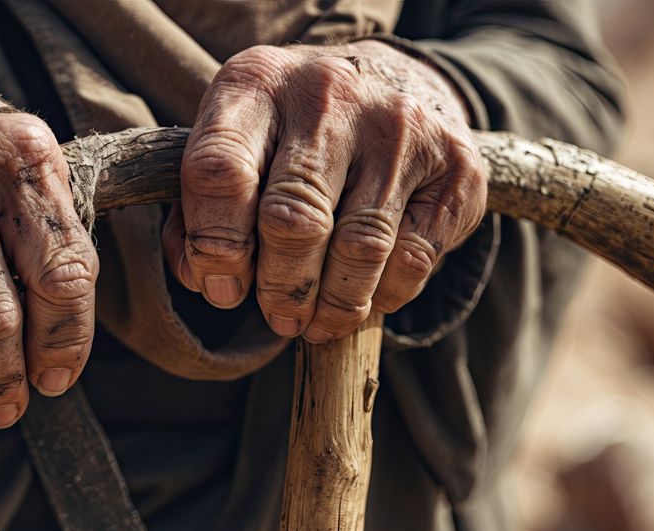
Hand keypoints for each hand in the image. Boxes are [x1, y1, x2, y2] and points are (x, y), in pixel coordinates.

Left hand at [165, 41, 485, 341]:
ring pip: (359, 247)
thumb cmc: (288, 136)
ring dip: (333, 305)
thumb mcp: (235, 148)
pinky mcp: (454, 162)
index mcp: (256, 84)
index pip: (220, 172)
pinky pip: (413, 257)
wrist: (389, 81)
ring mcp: (398, 124)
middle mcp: (329, 94)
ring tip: (315, 325)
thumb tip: (203, 280)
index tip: (221, 289)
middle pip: (294, 219)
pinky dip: (384, 297)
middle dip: (280, 288)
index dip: (215, 247)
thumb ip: (199, 213)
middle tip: (278, 319)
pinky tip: (363, 300)